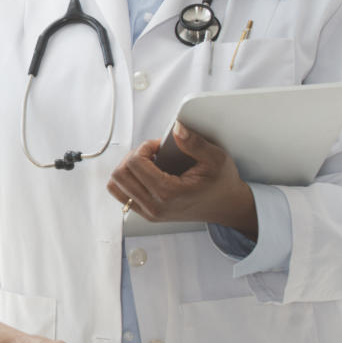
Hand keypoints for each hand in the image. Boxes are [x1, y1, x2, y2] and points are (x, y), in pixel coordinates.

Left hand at [109, 121, 257, 237]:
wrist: (226, 206)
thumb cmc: (221, 183)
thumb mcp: (215, 158)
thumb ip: (195, 143)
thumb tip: (177, 129)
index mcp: (168, 193)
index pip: (135, 163)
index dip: (145, 146)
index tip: (159, 145)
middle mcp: (154, 206)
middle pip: (120, 174)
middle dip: (133, 156)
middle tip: (151, 153)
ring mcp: (149, 212)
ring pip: (115, 185)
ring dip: (126, 168)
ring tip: (146, 163)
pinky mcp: (147, 214)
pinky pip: (121, 195)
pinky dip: (127, 180)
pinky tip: (144, 173)